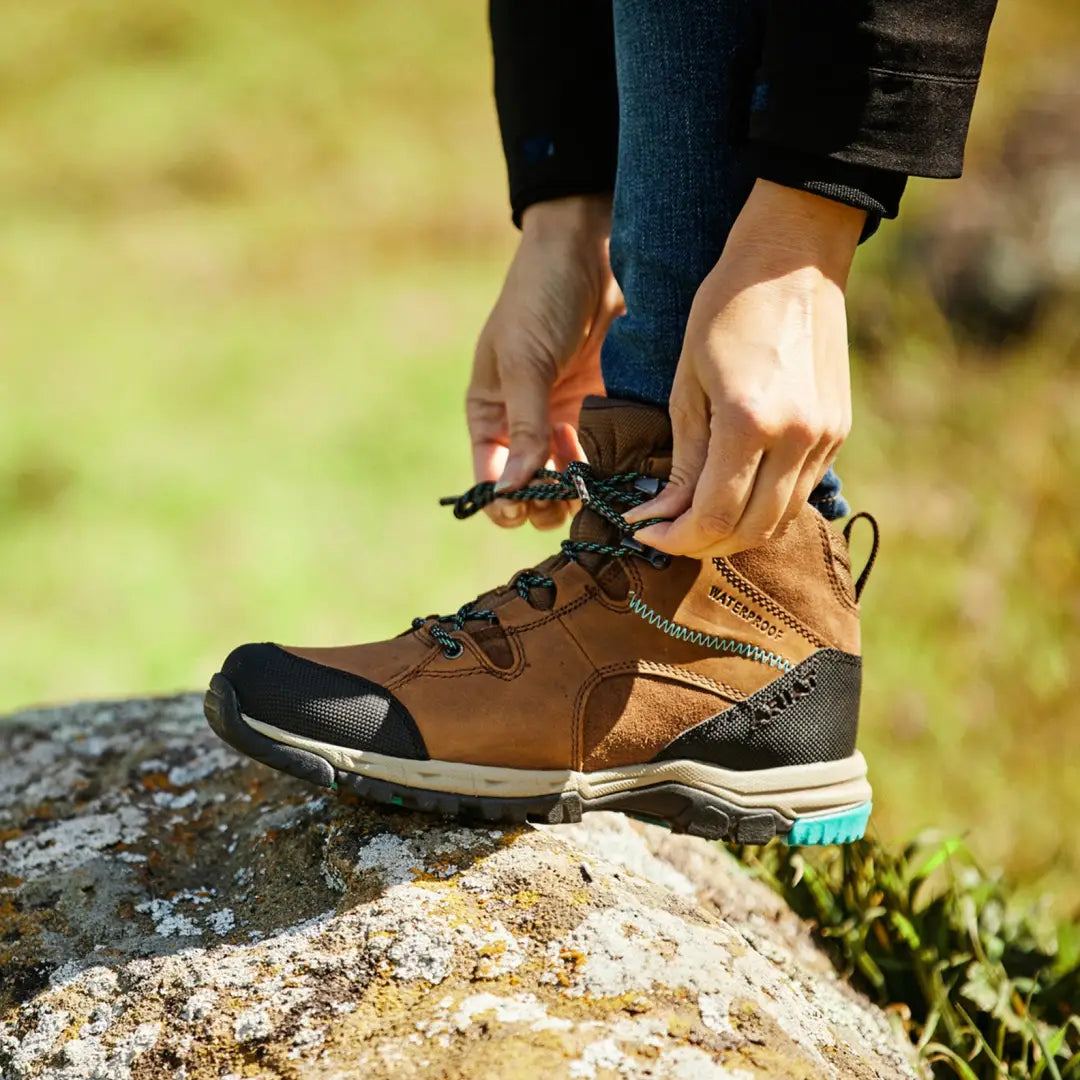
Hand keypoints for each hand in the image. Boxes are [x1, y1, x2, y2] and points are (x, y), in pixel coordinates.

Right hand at [467, 194, 622, 529]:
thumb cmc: (541, 298)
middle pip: (532, 487)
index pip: (490, 477)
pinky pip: (607, 452)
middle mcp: (525, 423)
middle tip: (569, 501)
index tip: (523, 513)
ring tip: (599, 494)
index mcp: (490, 414)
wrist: (590, 249)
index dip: (503, 502)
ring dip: (583, 493)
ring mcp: (567, 417)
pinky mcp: (605, 407)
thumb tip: (510, 492)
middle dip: (547, 503)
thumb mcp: (524, 362)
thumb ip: (523, 428)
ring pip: (572, 478)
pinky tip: (626, 474)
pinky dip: (614, 468)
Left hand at [625, 180, 865, 556]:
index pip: (714, 517)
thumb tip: (663, 515)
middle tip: (667, 535)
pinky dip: (765, 505)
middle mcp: (798, 438)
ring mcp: (826, 437)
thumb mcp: (688, 383)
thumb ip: (683, 458)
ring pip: (781, 519)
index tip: (643, 533)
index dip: (674, 538)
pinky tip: (735, 492)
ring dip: (736, 532)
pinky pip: (801, 491)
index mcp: (751, 423)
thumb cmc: (725, 309)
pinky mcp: (838, 431)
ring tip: (696, 519)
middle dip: (703, 545)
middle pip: (751, 531)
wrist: (793, 258)